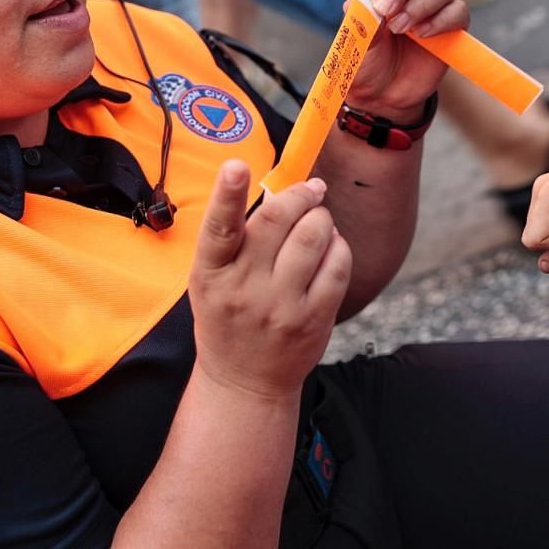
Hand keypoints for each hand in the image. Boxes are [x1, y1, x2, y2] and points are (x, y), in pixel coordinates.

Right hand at [190, 161, 352, 399]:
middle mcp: (244, 289)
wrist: (245, 383)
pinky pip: (338, 265)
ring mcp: (282, 306)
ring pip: (314, 236)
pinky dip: (338, 246)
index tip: (235, 165)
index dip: (226, 194)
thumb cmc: (228, 317)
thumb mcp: (211, 280)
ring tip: (317, 221)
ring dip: (321, 217)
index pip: (217, 229)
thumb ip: (233, 239)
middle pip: (276, 221)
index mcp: (210, 274)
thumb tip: (278, 190)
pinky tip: (330, 249)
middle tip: (310, 188)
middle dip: (299, 194)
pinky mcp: (314, 319)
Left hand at [345, 0, 469, 119]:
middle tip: (385, 13)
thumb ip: (363, 14)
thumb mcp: (354, 37)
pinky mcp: (451, 25)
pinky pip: (457, 11)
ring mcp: (431, 5)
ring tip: (404, 30)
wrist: (382, 98)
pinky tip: (426, 37)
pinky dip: (441, 22)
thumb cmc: (364, 63)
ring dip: (420, 7)